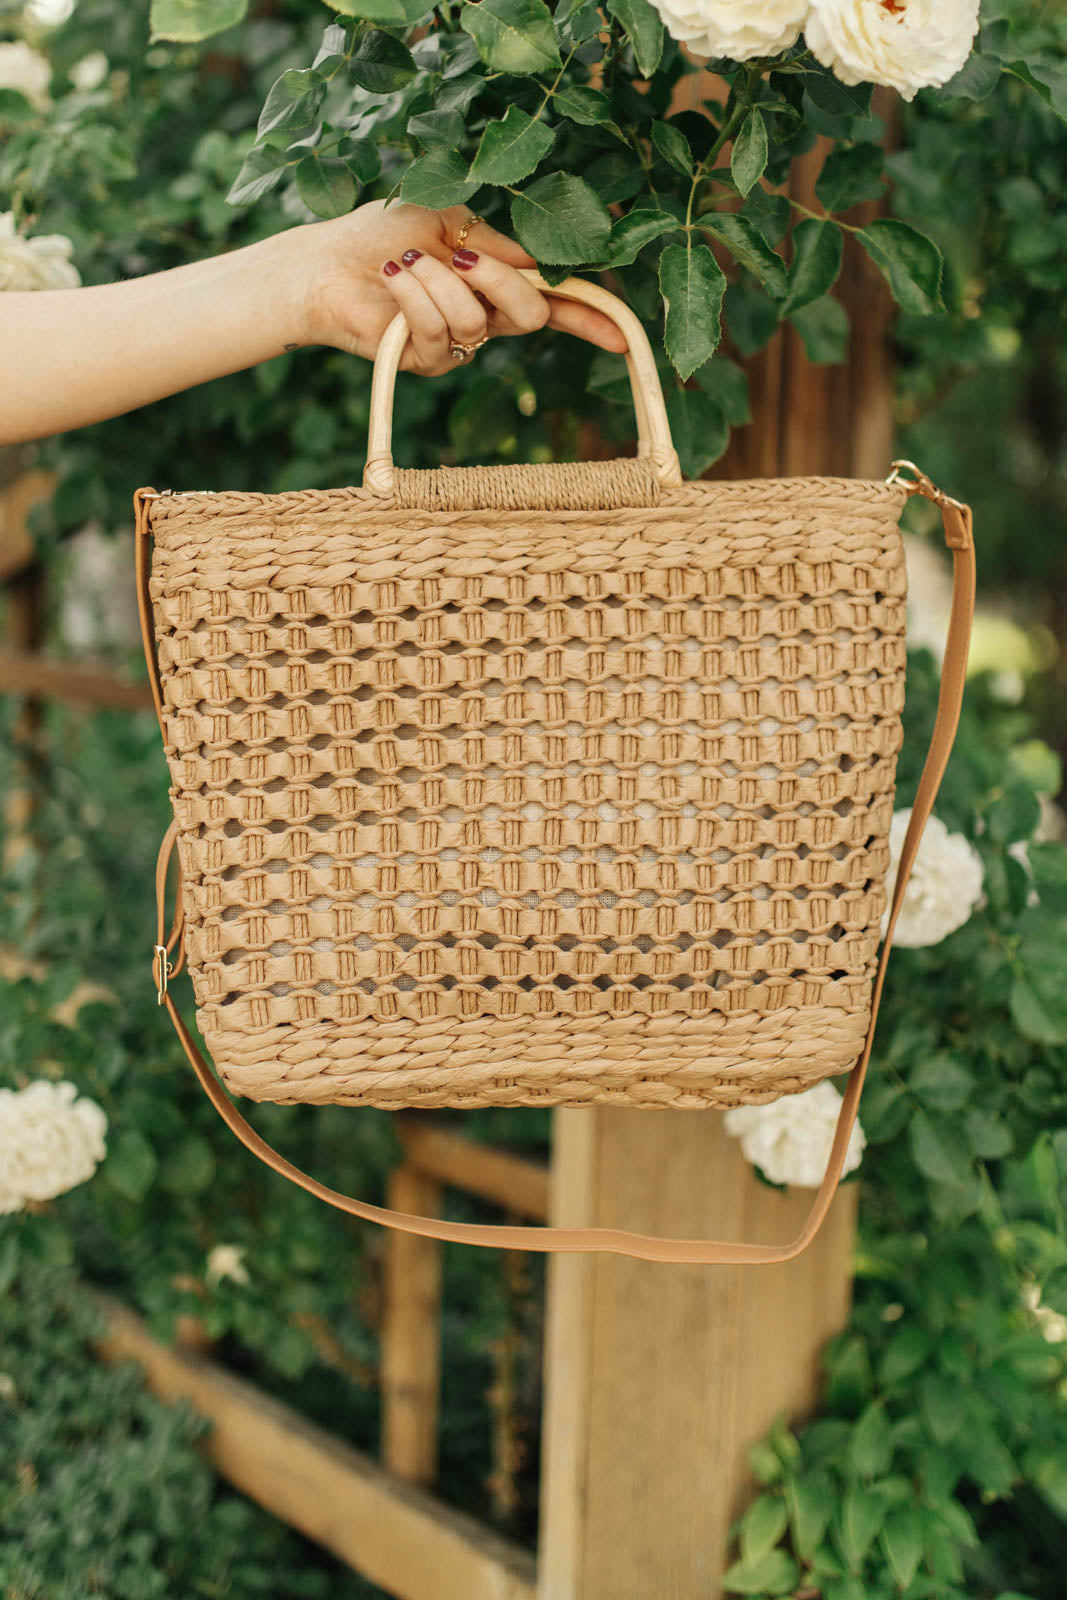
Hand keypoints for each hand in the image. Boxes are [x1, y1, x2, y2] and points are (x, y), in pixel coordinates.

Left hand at [288, 201, 628, 374]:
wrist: (324, 261)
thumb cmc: (380, 235)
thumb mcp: (448, 221)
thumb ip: (495, 243)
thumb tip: (538, 263)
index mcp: (496, 284)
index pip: (556, 304)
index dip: (591, 319)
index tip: (622, 335)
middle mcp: (483, 319)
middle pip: (532, 315)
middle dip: (501, 281)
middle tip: (463, 256)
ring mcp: (456, 346)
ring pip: (479, 321)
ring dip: (439, 280)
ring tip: (405, 261)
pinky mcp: (424, 362)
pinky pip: (438, 333)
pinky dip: (415, 295)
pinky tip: (392, 276)